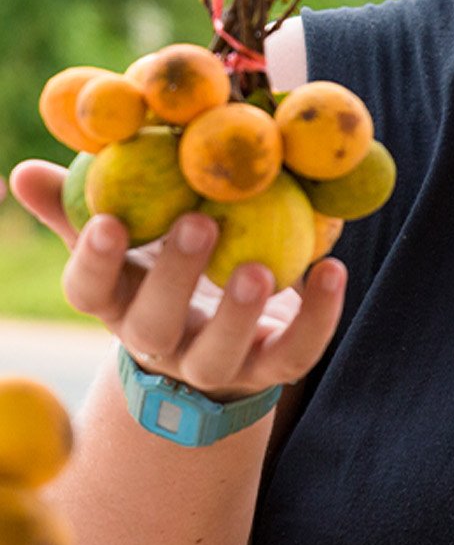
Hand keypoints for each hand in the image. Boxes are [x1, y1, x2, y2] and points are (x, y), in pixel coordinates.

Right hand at [10, 159, 345, 401]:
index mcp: (117, 303)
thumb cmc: (163, 271)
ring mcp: (214, 364)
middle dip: (174, 277)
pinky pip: (294, 354)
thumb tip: (22, 173)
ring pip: (221, 353)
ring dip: (239, 312)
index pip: (89, 292)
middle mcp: (159, 342)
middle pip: (155, 323)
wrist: (221, 342)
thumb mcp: (126, 240)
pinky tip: (331, 270)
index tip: (108, 220)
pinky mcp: (268, 371)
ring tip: (257, 266)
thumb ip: (82, 205)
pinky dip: (317, 316)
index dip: (94, 260)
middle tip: (198, 223)